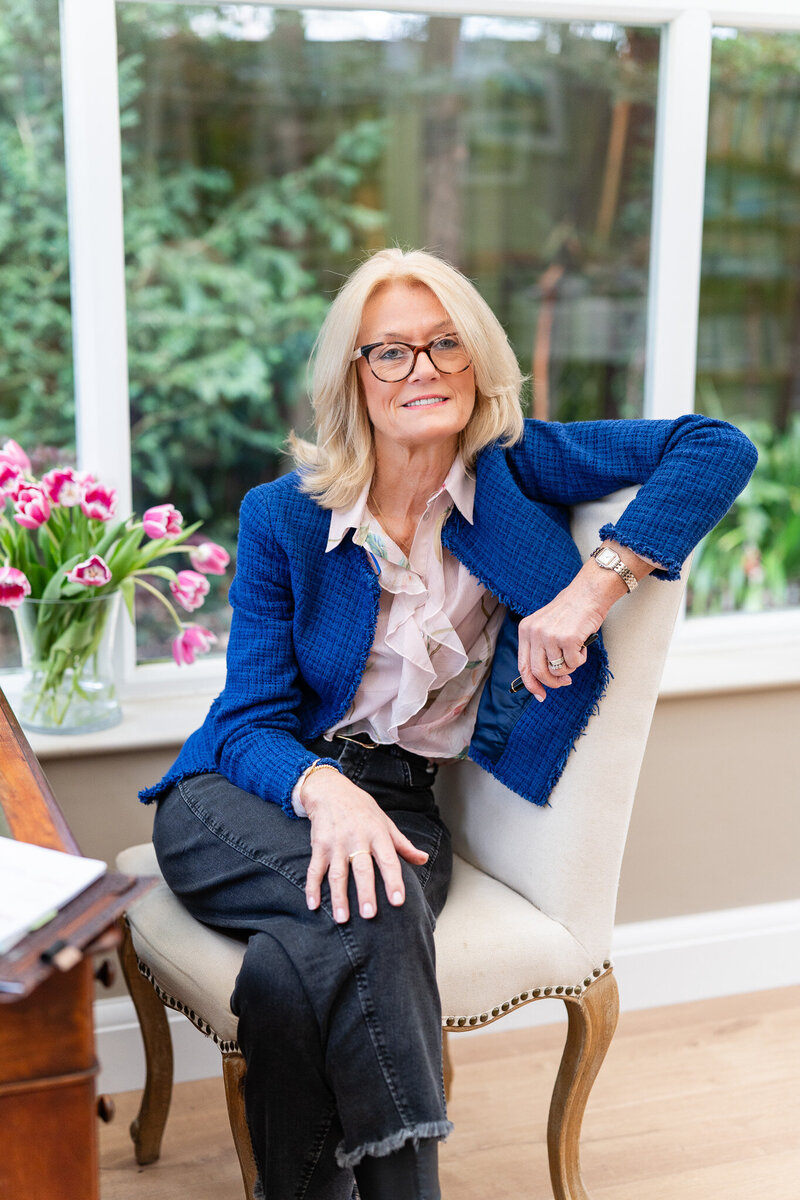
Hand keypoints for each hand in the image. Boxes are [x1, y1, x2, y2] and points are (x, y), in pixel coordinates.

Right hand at [302, 769, 428, 922]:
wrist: (330, 790)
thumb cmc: (362, 809)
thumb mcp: (385, 822)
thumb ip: (403, 844)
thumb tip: (423, 859)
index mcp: (377, 834)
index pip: (388, 860)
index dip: (393, 881)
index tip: (398, 901)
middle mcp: (357, 839)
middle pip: (362, 869)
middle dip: (365, 893)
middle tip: (369, 915)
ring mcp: (336, 843)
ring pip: (337, 873)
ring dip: (339, 896)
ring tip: (342, 918)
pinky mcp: (319, 845)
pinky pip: (315, 869)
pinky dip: (312, 887)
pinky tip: (313, 904)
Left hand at [516, 542, 650, 699]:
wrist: (588, 594)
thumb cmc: (571, 612)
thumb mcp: (546, 626)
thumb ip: (541, 648)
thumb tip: (543, 679)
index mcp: (526, 630)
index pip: (523, 666)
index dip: (531, 684)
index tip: (540, 695)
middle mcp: (534, 633)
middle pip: (539, 672)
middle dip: (553, 682)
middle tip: (565, 681)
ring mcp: (550, 636)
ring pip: (559, 669)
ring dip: (571, 665)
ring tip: (576, 650)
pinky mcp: (568, 639)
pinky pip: (574, 663)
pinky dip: (581, 658)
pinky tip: (582, 644)